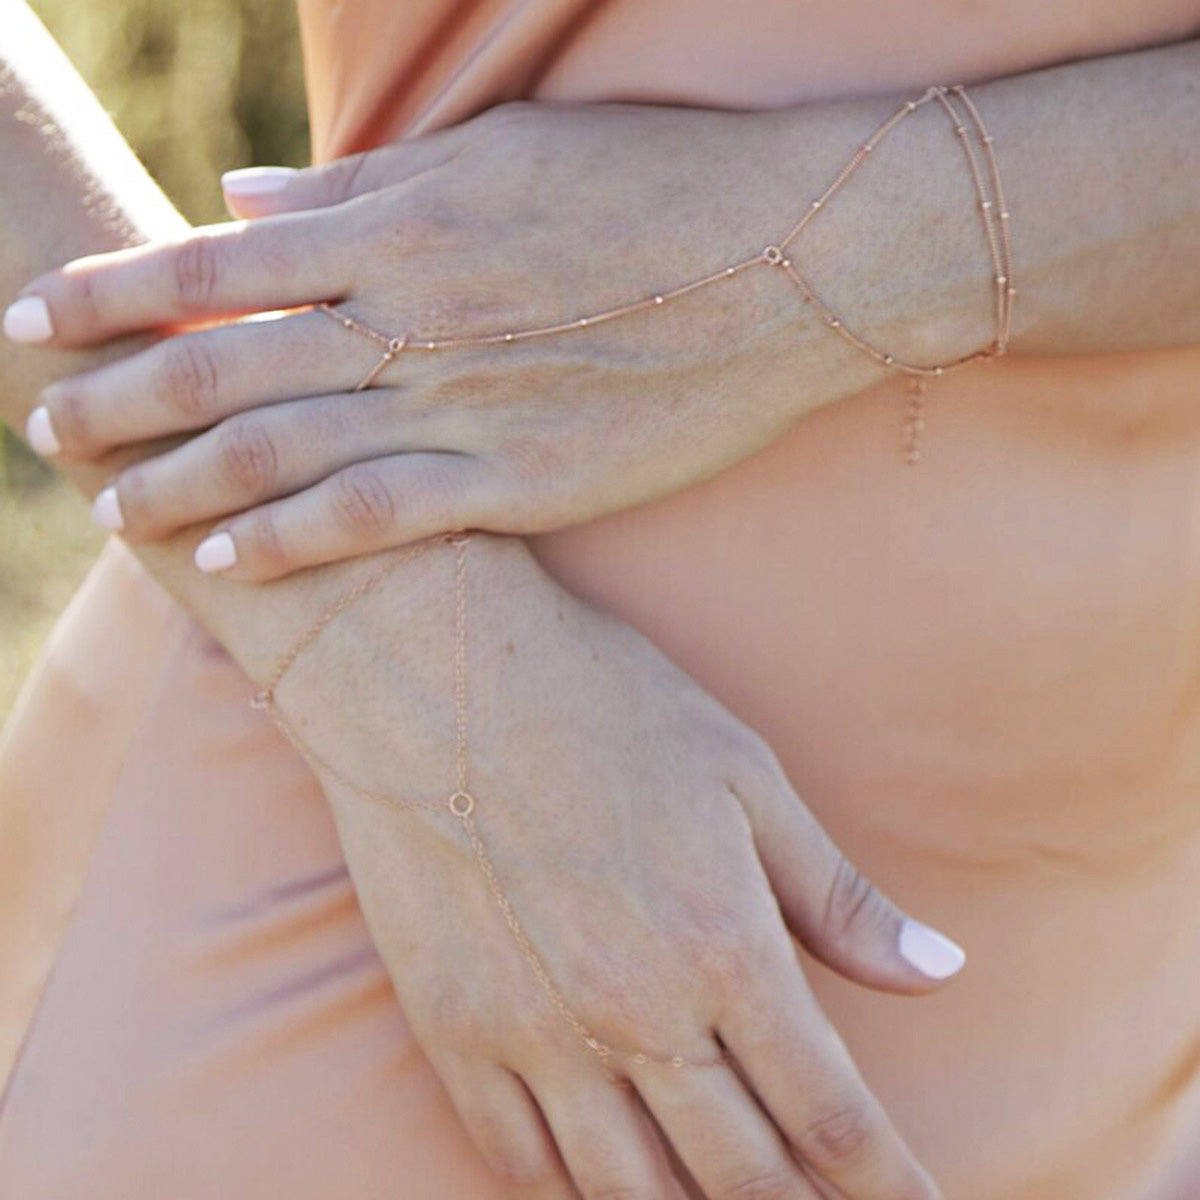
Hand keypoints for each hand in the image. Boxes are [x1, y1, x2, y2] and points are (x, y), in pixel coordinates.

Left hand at [11, 98, 899, 579]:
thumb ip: (362, 186)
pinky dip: (289, 541)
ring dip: (175, 483)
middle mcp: (406, 312)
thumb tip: (247, 197)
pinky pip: (376, 518)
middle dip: (112, 399)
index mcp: (397, 222)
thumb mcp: (500, 154)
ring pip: (275, 451)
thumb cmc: (655, 186)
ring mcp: (460, 401)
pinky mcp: (521, 478)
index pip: (207, 262)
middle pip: (214, 364)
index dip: (106, 293)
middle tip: (44, 429)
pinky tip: (224, 565)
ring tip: (109, 506)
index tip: (35, 320)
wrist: (794, 254)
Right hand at [283, 533, 959, 1199]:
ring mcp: (531, 1032)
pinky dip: (573, 1194)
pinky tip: (607, 1182)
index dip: (886, 1183)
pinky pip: (517, 1162)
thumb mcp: (742, 775)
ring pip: (629, 1192)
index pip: (829, 1113)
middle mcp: (631, 1013)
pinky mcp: (451, 1027)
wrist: (432, 668)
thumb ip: (836, 895)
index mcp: (721, 946)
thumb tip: (941, 970)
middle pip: (741, 1178)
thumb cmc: (600, 704)